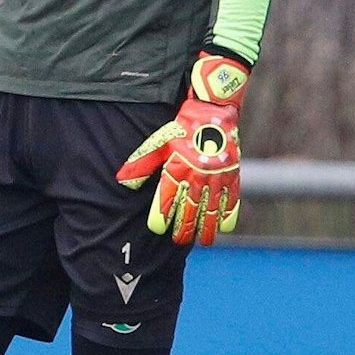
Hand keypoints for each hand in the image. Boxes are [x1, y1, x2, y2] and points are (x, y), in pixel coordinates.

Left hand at [115, 53, 251, 245]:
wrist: (212, 112)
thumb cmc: (181, 128)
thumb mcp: (158, 143)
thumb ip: (141, 164)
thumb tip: (122, 182)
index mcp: (176, 169)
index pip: (166, 200)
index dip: (160, 216)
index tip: (156, 228)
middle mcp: (196, 177)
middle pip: (189, 210)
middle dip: (184, 228)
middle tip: (179, 240)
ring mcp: (216, 177)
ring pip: (211, 210)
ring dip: (207, 228)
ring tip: (203, 241)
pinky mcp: (232, 175)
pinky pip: (231, 201)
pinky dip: (228, 216)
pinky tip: (224, 229)